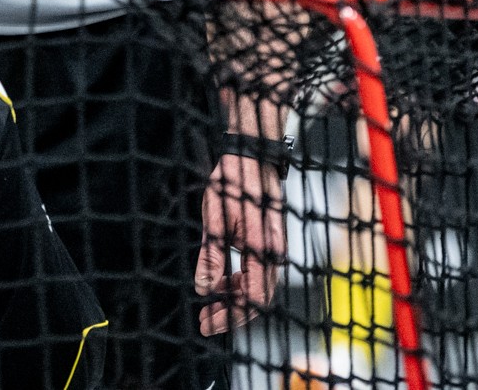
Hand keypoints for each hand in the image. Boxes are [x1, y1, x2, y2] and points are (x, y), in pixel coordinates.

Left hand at [195, 152, 283, 335]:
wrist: (251, 154)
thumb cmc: (233, 180)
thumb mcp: (214, 217)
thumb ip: (212, 256)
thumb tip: (204, 288)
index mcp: (263, 248)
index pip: (253, 298)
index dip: (230, 316)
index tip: (206, 323)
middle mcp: (274, 252)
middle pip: (258, 298)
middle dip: (231, 314)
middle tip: (204, 322)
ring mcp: (274, 248)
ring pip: (258, 287)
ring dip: (234, 300)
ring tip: (208, 305)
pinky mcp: (269, 242)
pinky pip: (258, 273)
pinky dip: (240, 284)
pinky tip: (222, 283)